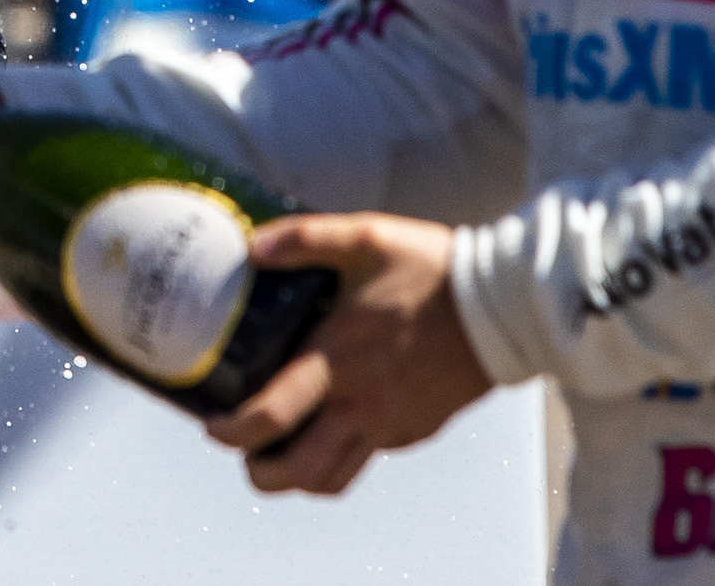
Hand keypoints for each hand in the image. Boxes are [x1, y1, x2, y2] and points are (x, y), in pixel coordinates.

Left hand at [204, 212, 493, 495]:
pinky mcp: (415, 430)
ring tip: (281, 452)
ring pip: (333, 478)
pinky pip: (368, 455)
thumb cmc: (432, 269)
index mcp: (339, 360)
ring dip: (299, 476)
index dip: (233, 431)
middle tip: (244, 454)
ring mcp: (390, 424)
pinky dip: (342, 452)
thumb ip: (302, 238)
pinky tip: (336, 419)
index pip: (272, 416)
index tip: (212, 427)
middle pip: (298, 472)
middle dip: (261, 474)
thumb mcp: (363, 236)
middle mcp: (361, 404)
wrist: (502, 307)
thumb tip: (252, 246)